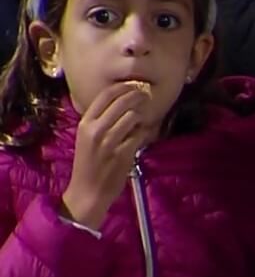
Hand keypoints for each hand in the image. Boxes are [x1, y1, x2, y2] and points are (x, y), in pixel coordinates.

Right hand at [62, 82, 152, 229]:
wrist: (88, 191)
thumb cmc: (88, 164)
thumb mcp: (86, 138)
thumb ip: (99, 122)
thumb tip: (120, 105)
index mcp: (85, 124)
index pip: (105, 96)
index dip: (122, 88)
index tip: (133, 86)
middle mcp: (95, 130)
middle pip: (122, 102)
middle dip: (137, 96)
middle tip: (146, 96)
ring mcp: (110, 142)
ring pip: (133, 117)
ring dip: (143, 115)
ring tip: (146, 115)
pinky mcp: (123, 154)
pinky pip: (140, 135)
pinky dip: (146, 132)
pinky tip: (146, 133)